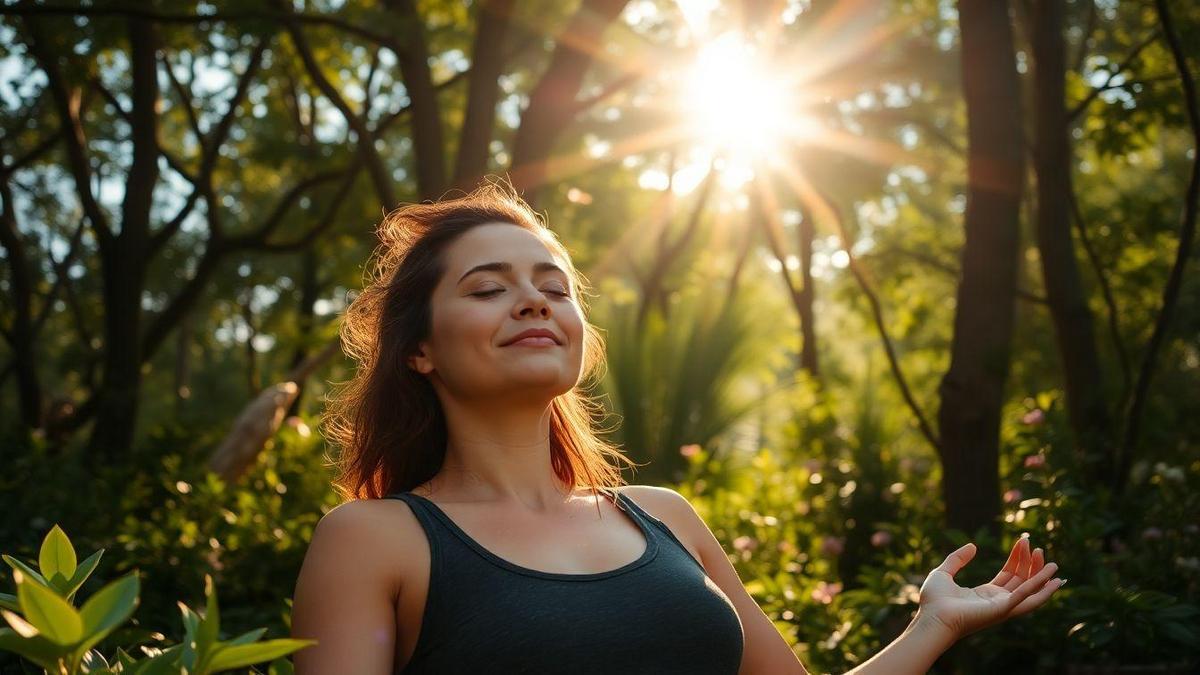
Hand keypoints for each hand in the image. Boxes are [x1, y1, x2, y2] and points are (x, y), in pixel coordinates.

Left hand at [915, 536, 1064, 640]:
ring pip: (1029, 591)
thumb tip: (973, 546)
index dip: (1017, 558)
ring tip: (1053, 564)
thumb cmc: (934, 600)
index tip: (1023, 541)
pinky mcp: (1003, 610)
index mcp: (985, 594)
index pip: (1008, 574)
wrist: (931, 616)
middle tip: (1036, 546)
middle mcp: (997, 601)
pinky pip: (1026, 597)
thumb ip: (957, 559)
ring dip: (1042, 578)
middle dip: (1030, 563)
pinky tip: (1053, 580)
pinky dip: (1041, 589)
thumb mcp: (944, 572)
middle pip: (1020, 580)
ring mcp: (1002, 607)